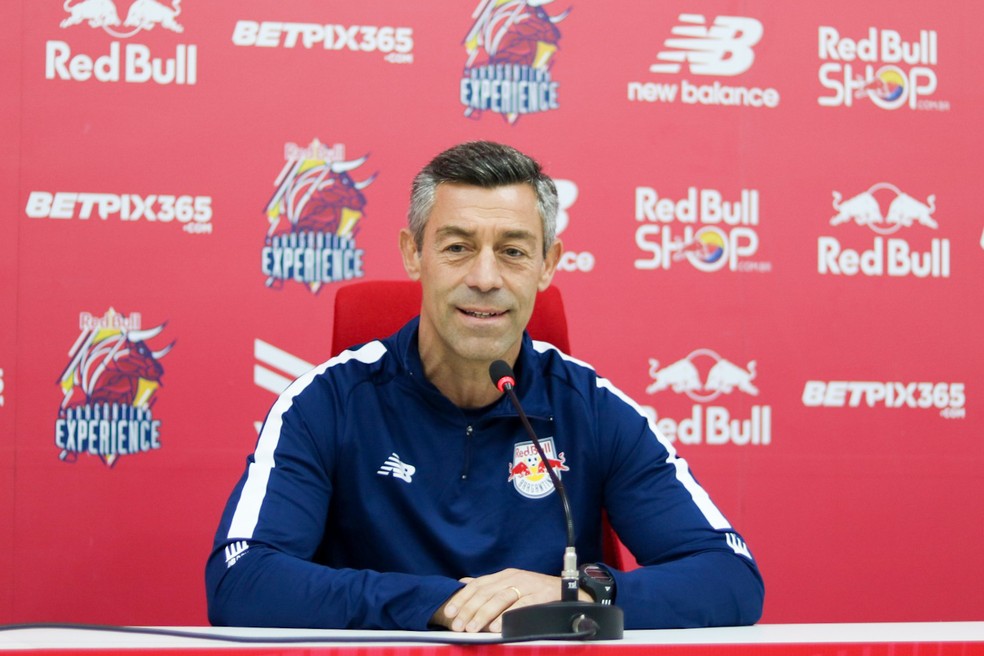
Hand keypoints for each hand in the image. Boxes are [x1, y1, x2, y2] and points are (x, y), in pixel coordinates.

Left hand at [430, 568, 590, 632]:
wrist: (566, 591)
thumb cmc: (536, 591)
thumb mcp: (511, 584)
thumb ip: (488, 585)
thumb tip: (462, 583)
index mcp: (504, 575)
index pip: (477, 584)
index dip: (462, 598)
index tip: (449, 612)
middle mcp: (513, 578)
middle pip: (485, 592)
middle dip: (469, 609)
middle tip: (458, 625)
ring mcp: (526, 586)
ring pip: (499, 599)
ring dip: (483, 615)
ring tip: (472, 628)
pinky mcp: (539, 596)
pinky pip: (520, 607)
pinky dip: (506, 617)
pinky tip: (495, 627)